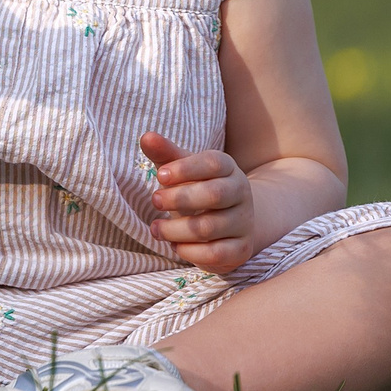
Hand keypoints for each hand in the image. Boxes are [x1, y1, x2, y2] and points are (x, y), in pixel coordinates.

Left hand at [140, 130, 255, 273]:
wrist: (228, 221)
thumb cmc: (196, 188)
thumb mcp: (181, 170)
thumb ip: (165, 154)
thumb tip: (147, 136)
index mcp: (228, 168)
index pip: (213, 163)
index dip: (185, 168)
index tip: (160, 175)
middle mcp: (241, 193)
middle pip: (214, 194)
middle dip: (178, 199)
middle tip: (153, 201)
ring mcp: (244, 222)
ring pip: (209, 227)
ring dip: (175, 230)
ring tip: (156, 229)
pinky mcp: (241, 249)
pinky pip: (216, 253)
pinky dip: (190, 251)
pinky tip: (175, 245)